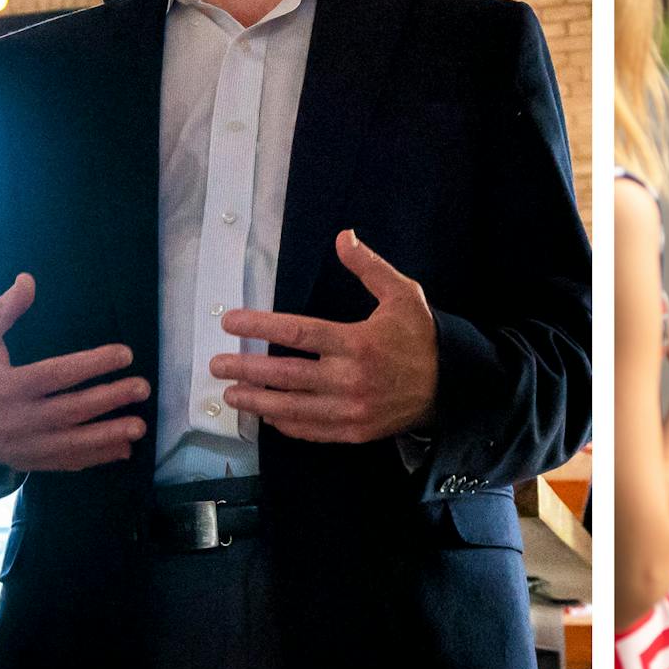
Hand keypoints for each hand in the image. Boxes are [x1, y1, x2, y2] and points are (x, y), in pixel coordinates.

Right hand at [0, 274, 149, 470]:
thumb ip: (4, 310)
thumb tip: (28, 280)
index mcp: (8, 386)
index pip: (57, 374)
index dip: (92, 364)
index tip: (125, 354)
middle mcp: (18, 419)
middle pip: (71, 410)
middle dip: (109, 399)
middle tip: (142, 388)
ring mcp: (25, 446)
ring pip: (73, 443)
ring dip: (109, 435)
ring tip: (140, 426)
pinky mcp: (30, 462)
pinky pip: (67, 462)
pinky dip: (96, 458)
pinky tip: (123, 449)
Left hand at [212, 230, 436, 443]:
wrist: (451, 385)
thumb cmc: (421, 336)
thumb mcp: (403, 294)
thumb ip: (369, 267)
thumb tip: (342, 236)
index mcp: (357, 342)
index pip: (298, 333)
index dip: (260, 326)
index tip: (230, 322)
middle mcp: (350, 379)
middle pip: (286, 374)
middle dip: (247, 369)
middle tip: (217, 364)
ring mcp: (351, 410)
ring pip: (292, 408)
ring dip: (257, 401)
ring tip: (231, 393)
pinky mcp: (354, 431)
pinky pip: (311, 430)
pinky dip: (286, 424)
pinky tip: (267, 415)